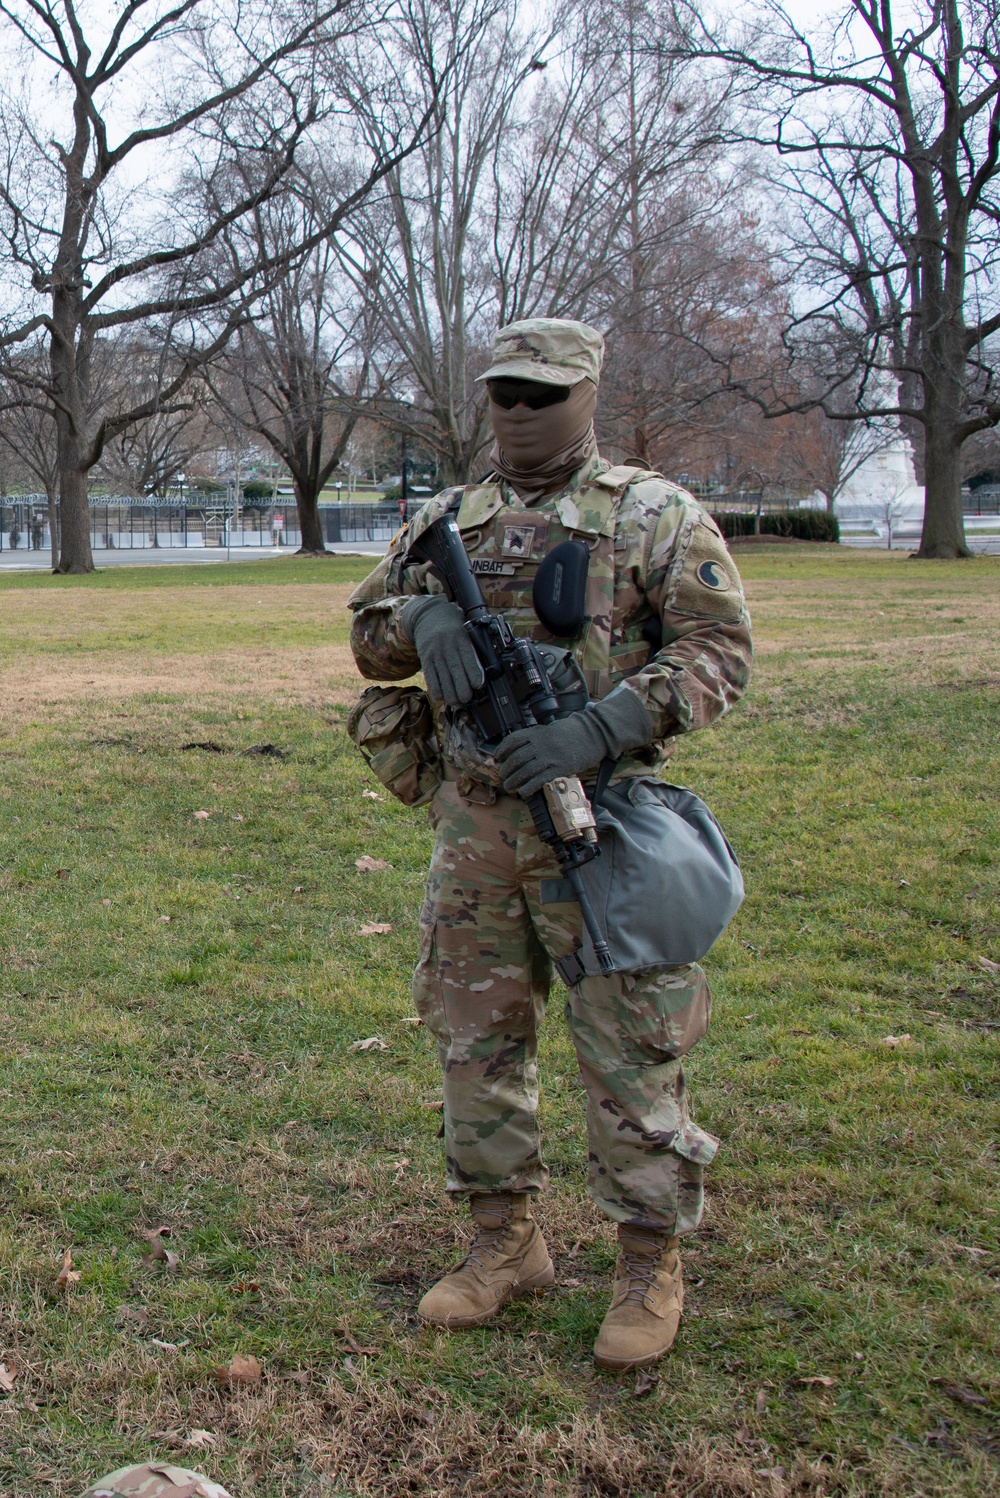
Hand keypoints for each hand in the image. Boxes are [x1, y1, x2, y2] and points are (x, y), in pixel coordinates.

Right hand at [400, 594, 483, 705]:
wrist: (429, 614)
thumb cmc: (452, 626)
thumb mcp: (465, 632)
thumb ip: (471, 649)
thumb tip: (481, 673)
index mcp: (461, 638)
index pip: (468, 657)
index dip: (474, 673)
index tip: (478, 685)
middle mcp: (447, 645)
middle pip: (455, 669)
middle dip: (461, 687)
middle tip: (466, 699)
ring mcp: (435, 651)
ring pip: (442, 675)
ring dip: (449, 692)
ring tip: (455, 702)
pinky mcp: (425, 657)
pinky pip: (430, 674)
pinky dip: (435, 687)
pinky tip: (439, 697)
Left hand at [495, 687, 653, 797]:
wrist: (591, 734)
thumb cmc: (570, 733)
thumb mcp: (549, 730)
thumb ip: (535, 739)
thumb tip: (518, 751)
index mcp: (536, 732)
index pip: (512, 741)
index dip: (502, 750)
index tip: (498, 758)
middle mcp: (541, 744)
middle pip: (516, 759)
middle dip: (507, 770)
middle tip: (504, 776)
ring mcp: (550, 756)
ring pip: (525, 771)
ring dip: (514, 781)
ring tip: (510, 786)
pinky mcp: (559, 768)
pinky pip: (539, 780)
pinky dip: (528, 787)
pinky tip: (523, 792)